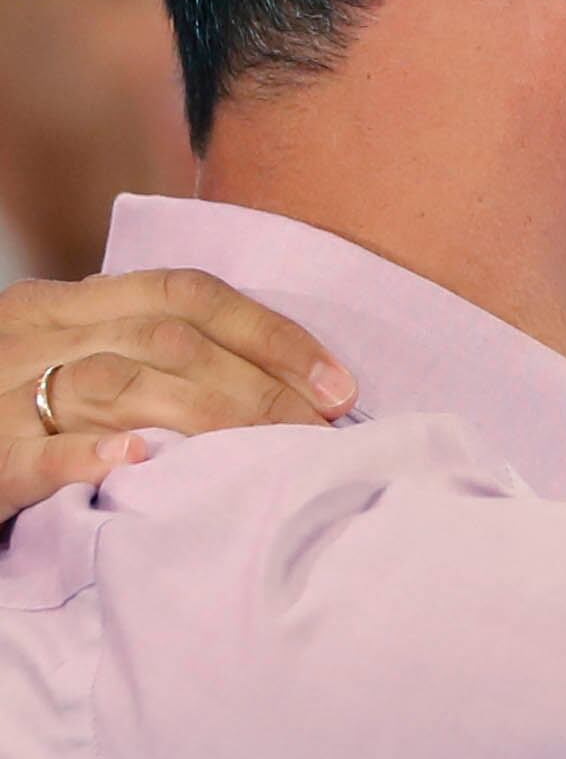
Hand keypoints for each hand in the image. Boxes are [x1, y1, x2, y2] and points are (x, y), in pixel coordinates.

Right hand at [0, 268, 355, 525]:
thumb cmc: (13, 406)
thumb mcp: (74, 358)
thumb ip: (149, 353)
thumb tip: (275, 380)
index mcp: (67, 303)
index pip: (187, 294)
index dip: (272, 333)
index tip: (339, 383)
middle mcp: (35, 333)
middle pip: (169, 343)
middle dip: (259, 386)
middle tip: (321, 431)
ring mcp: (2, 393)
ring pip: (118, 386)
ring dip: (209, 418)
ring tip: (271, 451)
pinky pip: (38, 452)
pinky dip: (90, 457)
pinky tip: (141, 463)